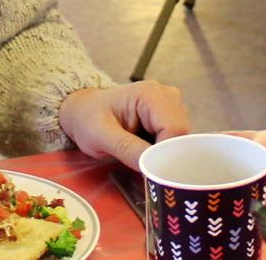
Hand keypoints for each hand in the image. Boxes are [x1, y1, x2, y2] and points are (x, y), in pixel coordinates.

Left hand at [59, 81, 189, 170]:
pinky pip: (176, 140)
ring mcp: (170, 106)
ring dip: (165, 154)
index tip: (151, 171)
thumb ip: (127, 149)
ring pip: (182, 139)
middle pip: (182, 134)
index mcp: (151, 94)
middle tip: (146, 169)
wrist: (83, 110)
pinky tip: (149, 155)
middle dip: (167, 155)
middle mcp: (167, 96)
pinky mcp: (168, 117)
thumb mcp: (100, 136)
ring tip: (144, 160)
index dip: (166, 153)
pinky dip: (164, 151)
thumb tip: (152, 166)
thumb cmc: (88, 119)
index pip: (175, 129)